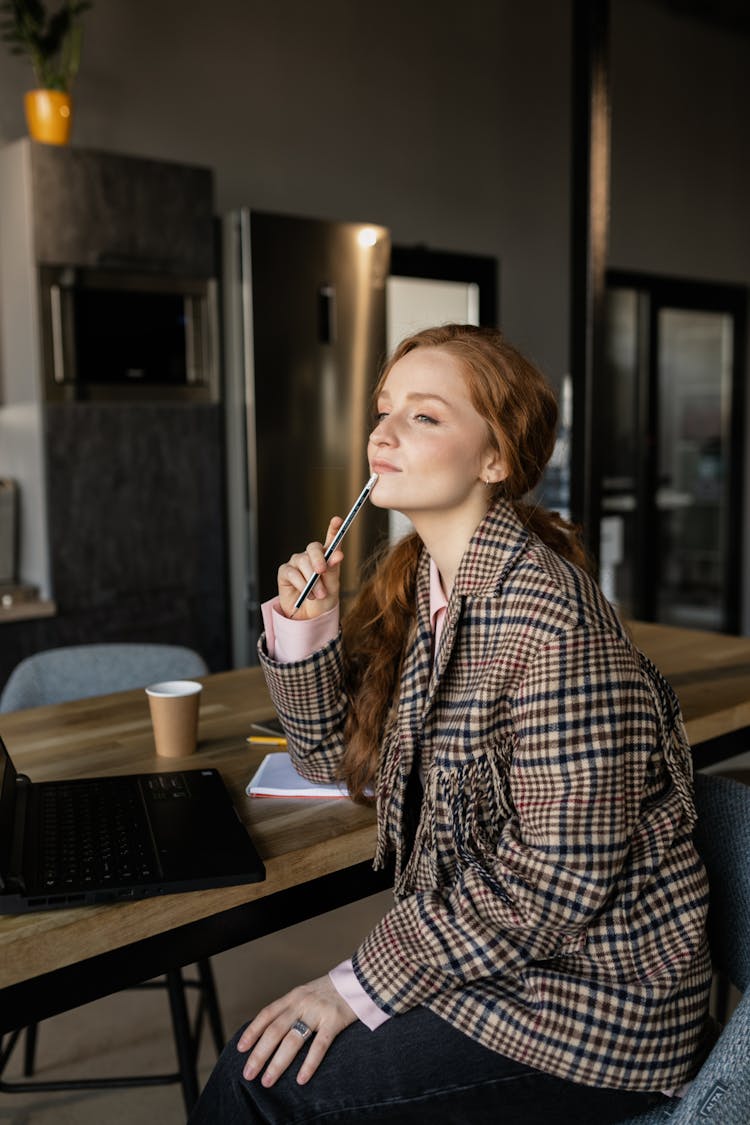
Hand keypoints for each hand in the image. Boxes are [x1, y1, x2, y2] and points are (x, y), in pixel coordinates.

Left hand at [237, 974, 356, 1087]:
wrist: (361, 978)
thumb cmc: (332, 991)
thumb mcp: (308, 993)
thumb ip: (293, 1008)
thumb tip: (273, 1031)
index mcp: (294, 996)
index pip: (267, 1014)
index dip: (253, 1031)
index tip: (240, 1049)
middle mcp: (302, 1002)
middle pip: (275, 1030)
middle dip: (259, 1054)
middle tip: (248, 1074)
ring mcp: (318, 1011)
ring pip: (293, 1039)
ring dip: (278, 1062)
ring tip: (267, 1080)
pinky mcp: (335, 1020)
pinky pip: (320, 1045)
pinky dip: (309, 1063)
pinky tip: (301, 1079)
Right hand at [277, 516, 343, 619]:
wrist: (309, 618)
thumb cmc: (323, 601)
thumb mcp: (332, 587)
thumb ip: (333, 570)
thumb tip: (337, 554)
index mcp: (326, 558)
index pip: (331, 540)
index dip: (334, 529)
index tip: (338, 520)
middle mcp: (311, 557)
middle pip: (313, 548)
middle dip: (318, 559)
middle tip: (322, 572)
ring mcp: (297, 563)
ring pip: (303, 562)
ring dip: (311, 580)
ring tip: (319, 594)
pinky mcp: (285, 572)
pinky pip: (292, 573)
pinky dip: (300, 584)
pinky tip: (305, 593)